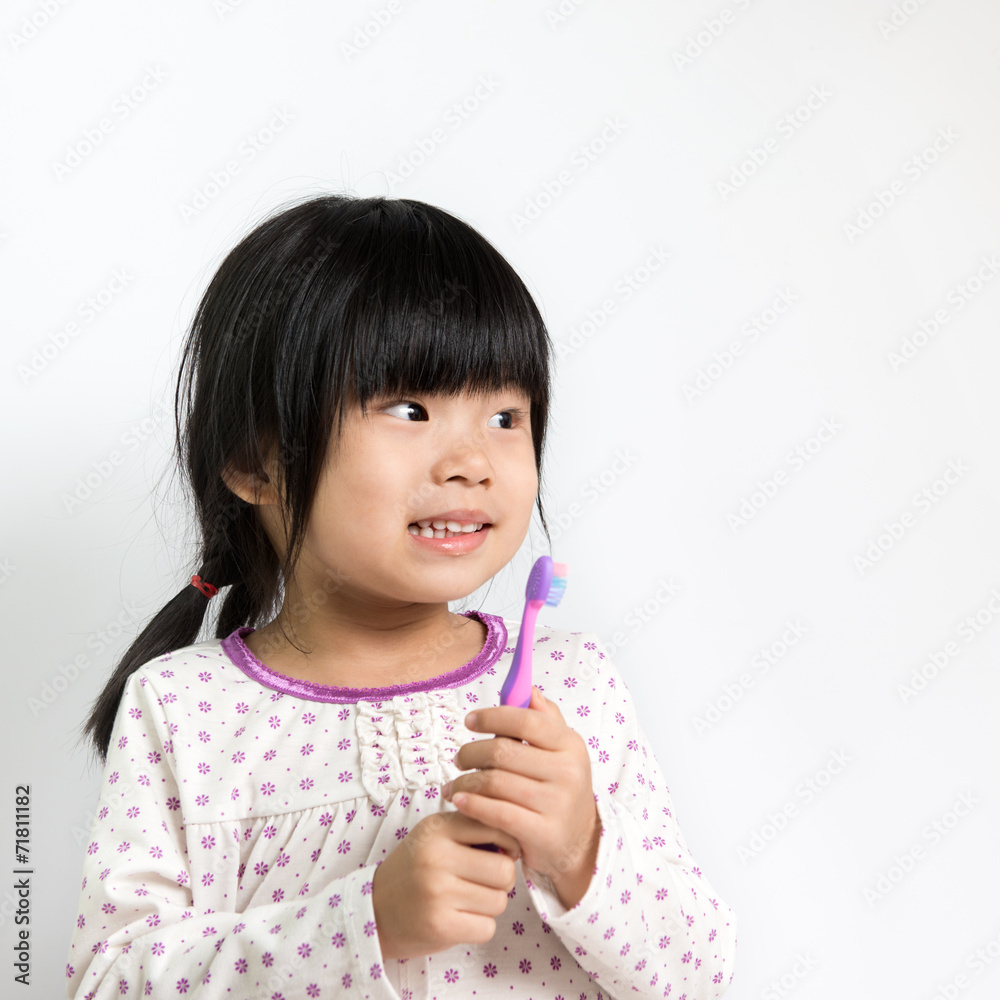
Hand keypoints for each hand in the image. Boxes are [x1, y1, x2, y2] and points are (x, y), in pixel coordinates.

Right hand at [372, 810, 520, 960]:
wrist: (375, 910)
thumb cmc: (415, 870)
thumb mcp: (436, 836)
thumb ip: (472, 829)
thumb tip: (517, 843)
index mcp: (437, 828)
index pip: (495, 827)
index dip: (507, 844)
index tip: (500, 853)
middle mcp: (436, 857)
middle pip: (504, 870)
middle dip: (502, 880)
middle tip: (485, 882)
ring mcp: (437, 892)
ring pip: (499, 901)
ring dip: (490, 905)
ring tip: (468, 900)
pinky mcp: (439, 925)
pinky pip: (487, 927)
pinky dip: (480, 927)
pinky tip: (460, 918)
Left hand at [443, 685, 600, 907]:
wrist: (579, 842)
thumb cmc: (560, 788)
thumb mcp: (562, 752)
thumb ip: (545, 719)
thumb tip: (529, 689)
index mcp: (570, 745)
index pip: (526, 720)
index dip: (492, 716)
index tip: (470, 721)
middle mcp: (567, 772)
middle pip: (503, 752)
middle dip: (471, 753)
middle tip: (459, 758)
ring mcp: (556, 804)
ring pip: (495, 782)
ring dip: (465, 782)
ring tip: (454, 783)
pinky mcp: (542, 833)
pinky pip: (497, 813)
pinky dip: (472, 804)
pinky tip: (459, 801)